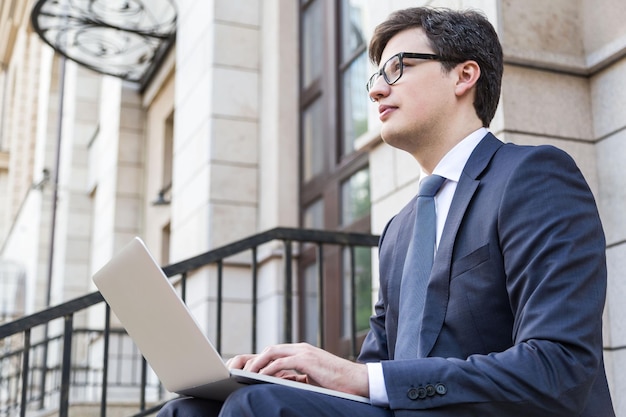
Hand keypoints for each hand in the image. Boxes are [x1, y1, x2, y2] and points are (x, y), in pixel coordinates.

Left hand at [226, 343, 368, 396]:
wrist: (358, 381)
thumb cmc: (337, 384)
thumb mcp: (312, 379)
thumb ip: (296, 377)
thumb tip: (278, 382)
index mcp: (301, 352)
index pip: (274, 352)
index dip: (257, 359)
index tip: (243, 369)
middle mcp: (301, 349)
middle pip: (269, 349)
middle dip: (252, 359)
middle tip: (237, 369)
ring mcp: (304, 353)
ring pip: (272, 352)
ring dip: (256, 363)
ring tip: (243, 374)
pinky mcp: (308, 360)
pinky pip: (282, 363)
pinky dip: (269, 369)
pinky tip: (259, 377)